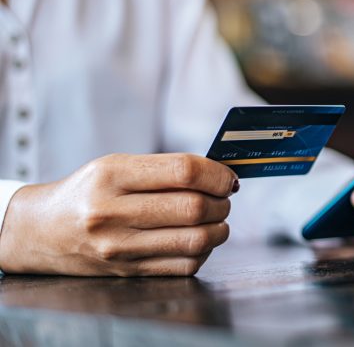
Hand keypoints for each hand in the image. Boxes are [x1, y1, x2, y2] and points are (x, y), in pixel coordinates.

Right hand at [0, 153, 237, 275]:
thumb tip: (221, 176)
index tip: (228, 177)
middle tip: (224, 198)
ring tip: (216, 218)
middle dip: (222, 202)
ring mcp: (119, 247)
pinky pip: (185, 265)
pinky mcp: (128, 272)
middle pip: (194, 208)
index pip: (184, 172)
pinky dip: (204, 251)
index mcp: (112, 175)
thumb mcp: (116, 166)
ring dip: (219, 228)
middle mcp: (112, 212)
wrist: (43, 230)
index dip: (217, 174)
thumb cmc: (88, 192)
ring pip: (196, 240)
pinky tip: (199, 238)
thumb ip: (166, 169)